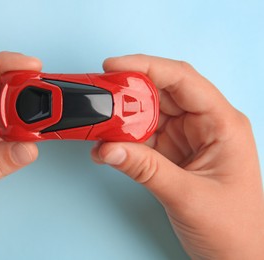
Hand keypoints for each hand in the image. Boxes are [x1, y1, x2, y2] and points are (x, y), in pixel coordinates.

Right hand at [92, 55, 263, 258]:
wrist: (237, 256)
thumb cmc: (233, 228)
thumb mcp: (188, 196)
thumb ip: (145, 169)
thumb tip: (107, 148)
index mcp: (222, 124)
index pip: (183, 80)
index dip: (147, 67)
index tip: (114, 66)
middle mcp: (205, 124)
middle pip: (163, 92)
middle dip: (129, 91)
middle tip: (99, 93)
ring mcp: (187, 138)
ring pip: (149, 113)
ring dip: (122, 118)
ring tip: (98, 124)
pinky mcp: (173, 153)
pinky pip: (143, 136)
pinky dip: (123, 140)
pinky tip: (107, 146)